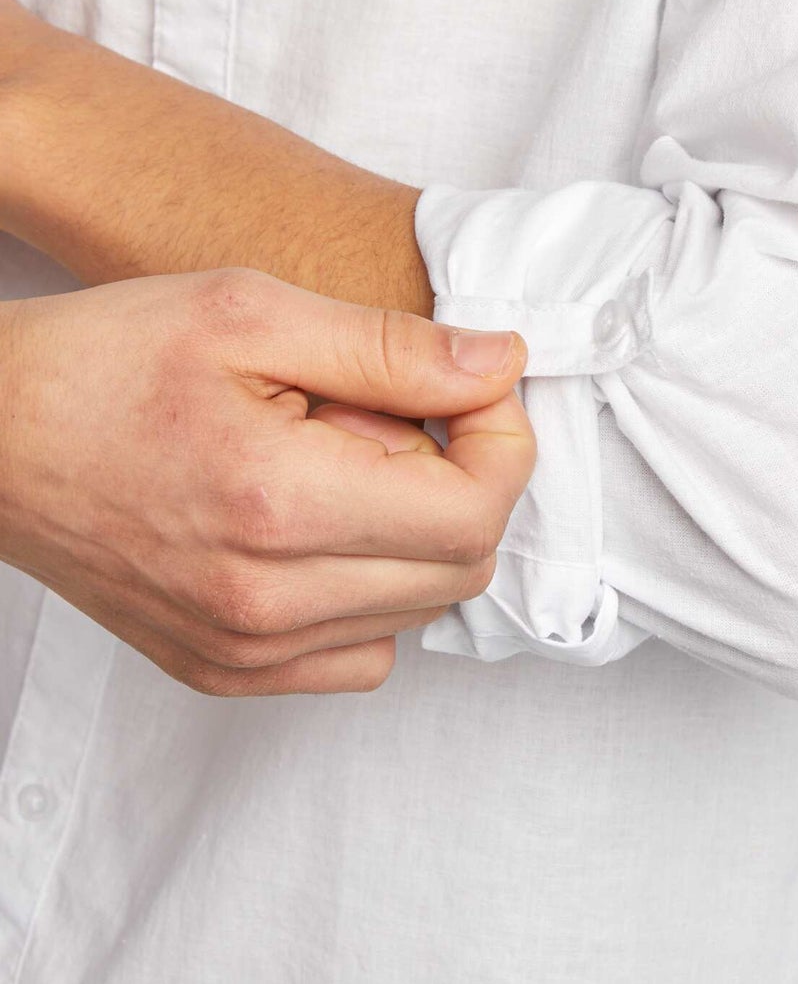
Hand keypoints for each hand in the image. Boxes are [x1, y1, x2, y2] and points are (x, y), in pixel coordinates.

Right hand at [0, 267, 533, 695]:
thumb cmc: (108, 361)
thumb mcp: (253, 312)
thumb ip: (393, 347)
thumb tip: (502, 363)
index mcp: (278, 504)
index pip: (476, 511)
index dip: (502, 440)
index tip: (472, 390)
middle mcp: (265, 603)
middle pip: (462, 566)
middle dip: (462, 479)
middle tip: (389, 415)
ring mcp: (242, 651)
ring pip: (420, 611)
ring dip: (415, 532)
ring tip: (339, 463)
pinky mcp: (223, 671)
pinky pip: (362, 652)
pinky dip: (374, 590)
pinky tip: (322, 524)